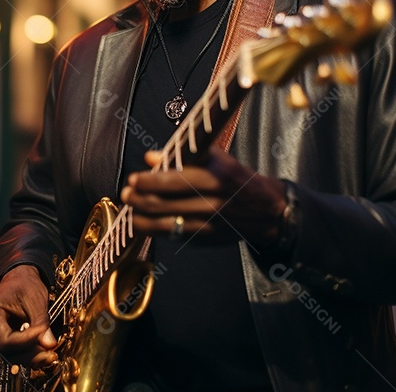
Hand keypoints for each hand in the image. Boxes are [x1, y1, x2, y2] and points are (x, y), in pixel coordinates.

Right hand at [0, 265, 58, 367]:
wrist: (20, 280)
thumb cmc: (24, 285)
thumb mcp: (35, 299)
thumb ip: (41, 322)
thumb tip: (50, 345)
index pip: (6, 340)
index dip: (27, 340)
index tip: (44, 332)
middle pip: (9, 351)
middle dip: (32, 353)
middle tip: (52, 350)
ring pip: (14, 356)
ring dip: (34, 357)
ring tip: (51, 352)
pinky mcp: (5, 341)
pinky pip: (17, 353)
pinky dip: (32, 354)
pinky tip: (46, 352)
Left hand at [120, 149, 285, 248]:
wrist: (269, 213)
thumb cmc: (239, 182)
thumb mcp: (218, 161)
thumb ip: (183, 157)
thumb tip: (151, 157)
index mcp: (214, 177)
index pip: (172, 180)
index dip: (148, 181)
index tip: (134, 178)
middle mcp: (211, 202)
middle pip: (163, 204)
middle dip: (138, 199)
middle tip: (126, 193)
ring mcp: (208, 224)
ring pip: (163, 224)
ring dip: (140, 217)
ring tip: (130, 208)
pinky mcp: (206, 239)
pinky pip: (173, 235)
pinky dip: (154, 229)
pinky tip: (144, 222)